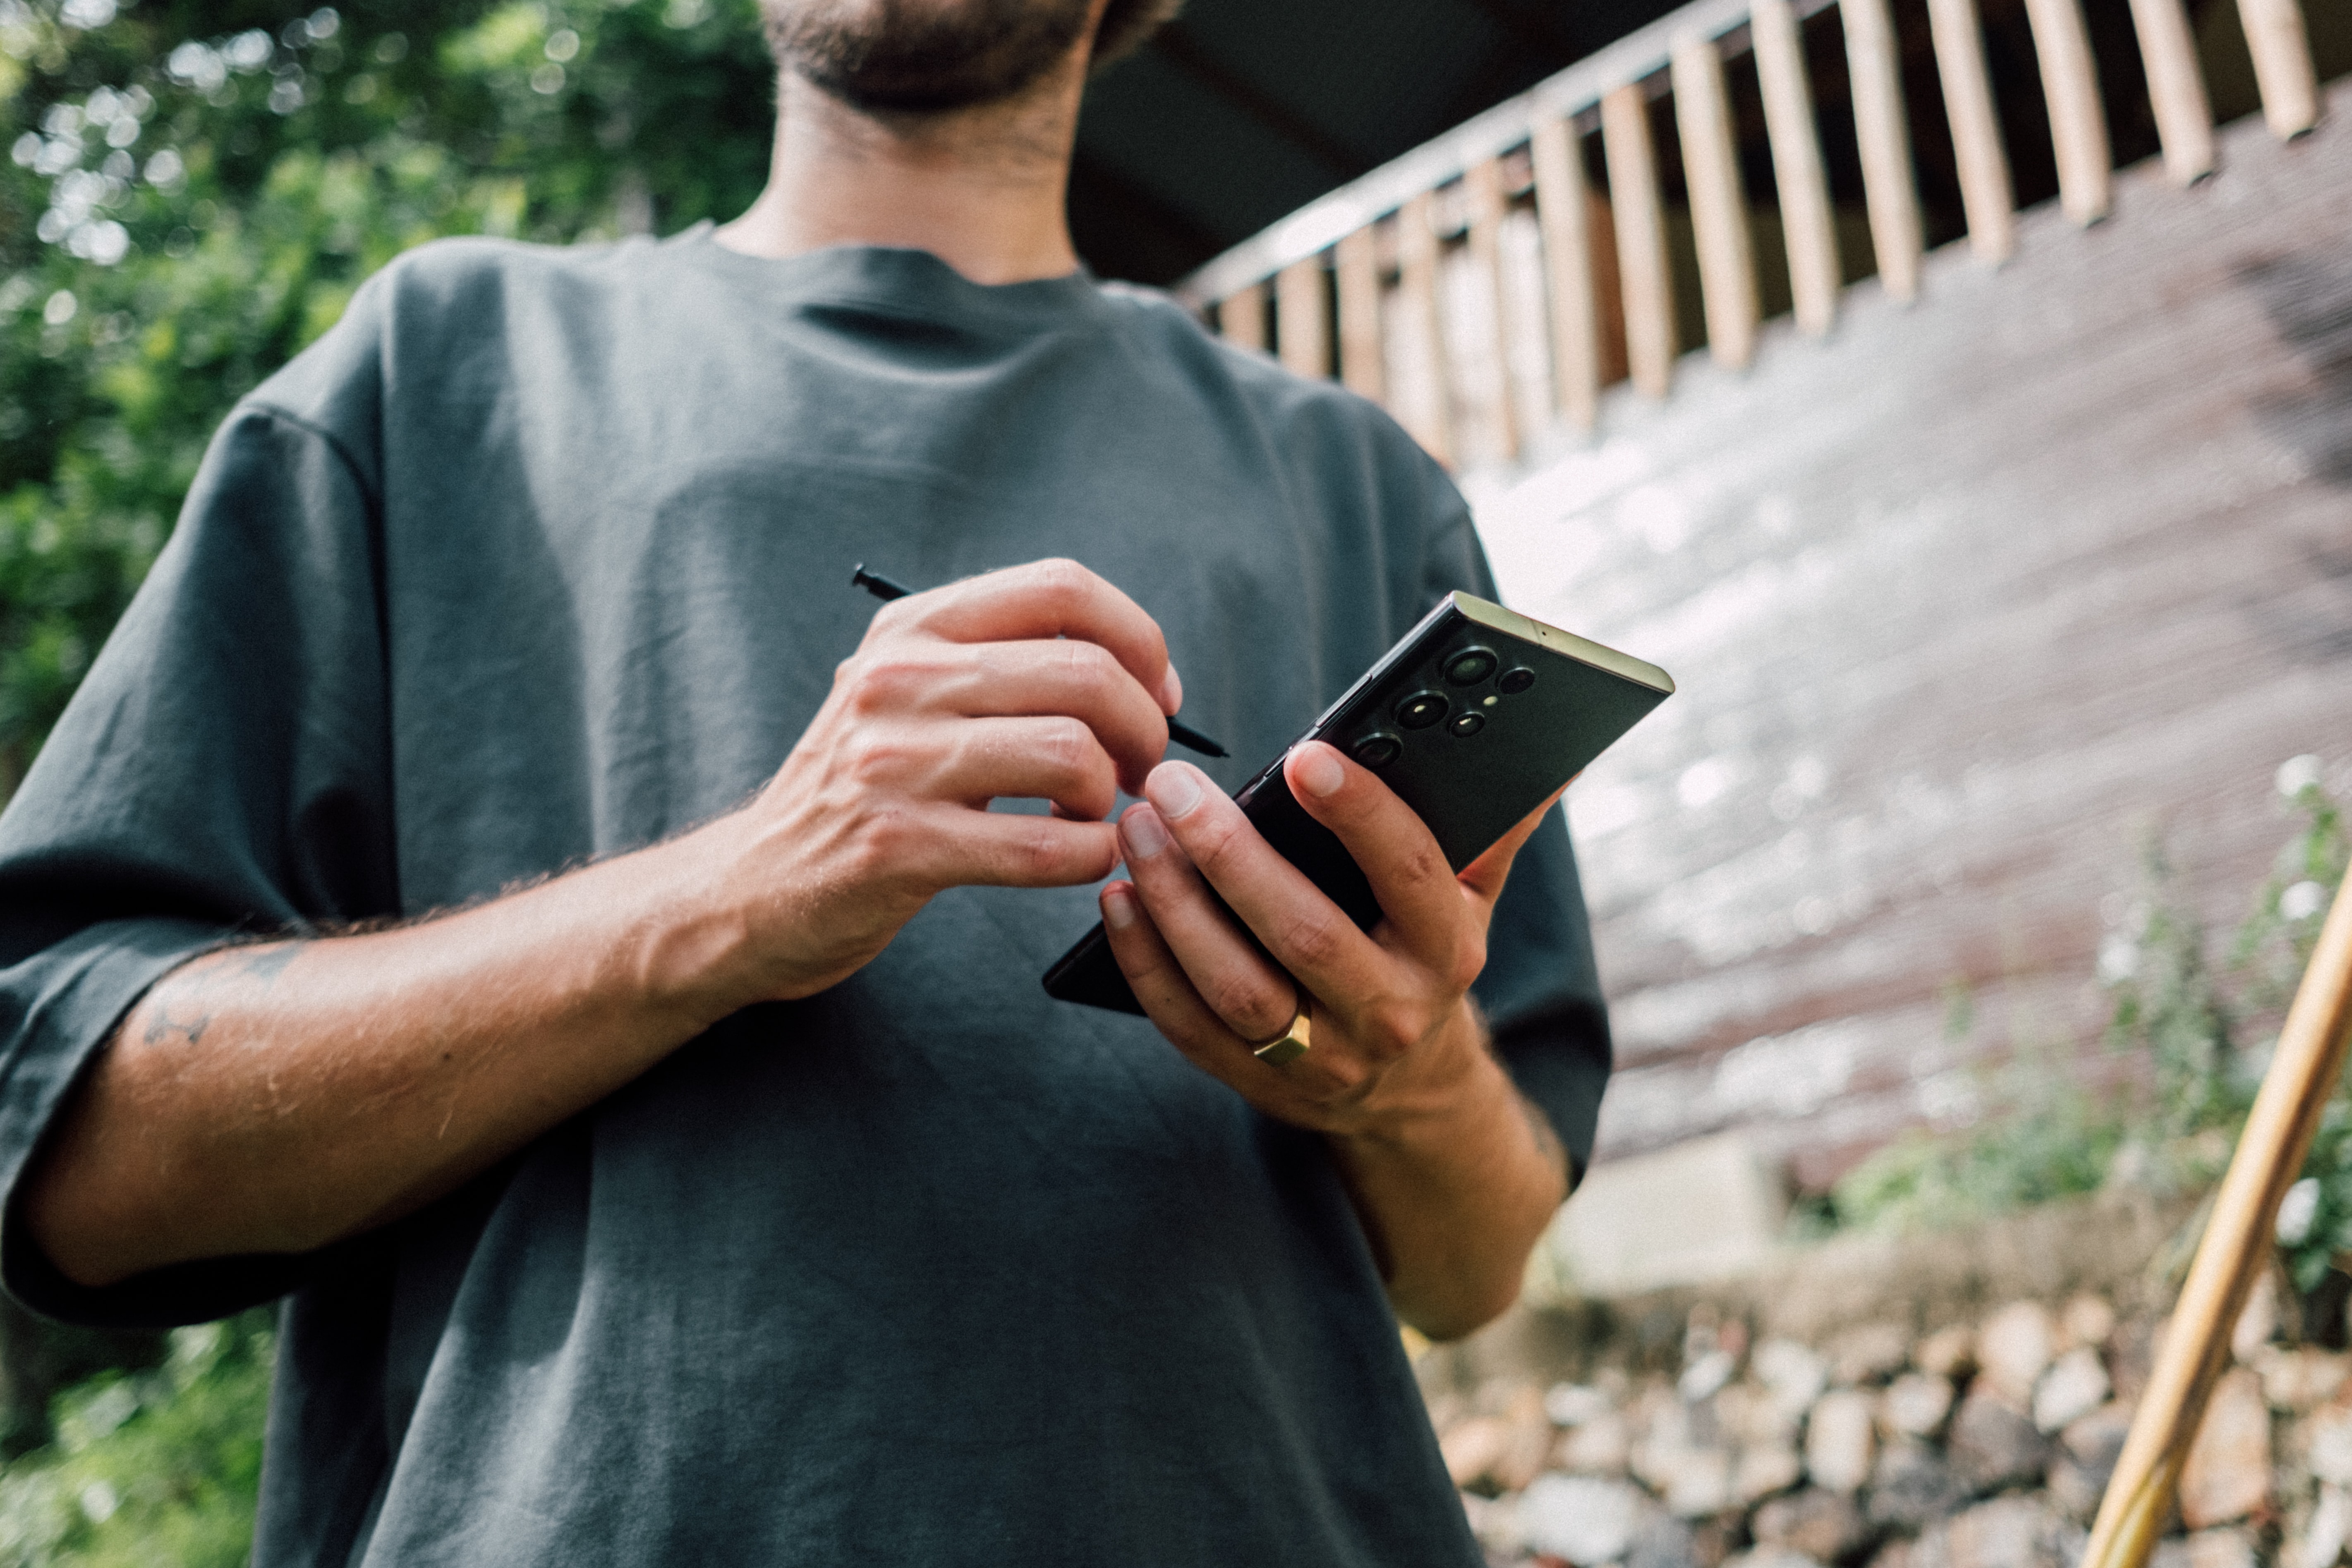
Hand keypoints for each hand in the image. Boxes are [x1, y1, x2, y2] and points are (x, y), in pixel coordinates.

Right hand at [691, 558, 1178, 1007]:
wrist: (752, 888)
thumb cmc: (863, 794)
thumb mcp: (912, 697)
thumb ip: (1005, 665)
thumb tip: (1145, 672)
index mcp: (912, 629)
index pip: (1062, 587)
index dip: (1138, 638)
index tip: (1157, 694)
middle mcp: (898, 681)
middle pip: (1084, 673)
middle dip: (1143, 728)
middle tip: (1139, 770)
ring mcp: (892, 764)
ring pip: (1072, 754)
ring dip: (1111, 796)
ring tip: (1094, 815)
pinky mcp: (898, 847)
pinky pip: (1045, 846)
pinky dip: (1090, 856)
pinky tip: (1081, 858)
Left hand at [1098, 741, 1563, 1138]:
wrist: (1409, 1089)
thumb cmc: (1423, 953)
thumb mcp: (1471, 898)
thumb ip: (1493, 826)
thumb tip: (1551, 756)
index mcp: (1448, 949)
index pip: (1411, 874)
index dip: (1362, 814)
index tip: (1306, 755)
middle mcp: (1390, 1010)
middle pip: (1304, 933)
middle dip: (1231, 855)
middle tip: (1171, 786)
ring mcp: (1322, 1058)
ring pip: (1237, 985)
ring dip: (1176, 906)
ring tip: (1135, 831)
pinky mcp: (1259, 1084)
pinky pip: (1189, 1026)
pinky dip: (1145, 964)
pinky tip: (1116, 900)